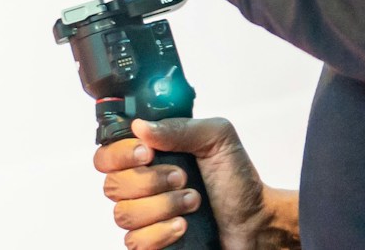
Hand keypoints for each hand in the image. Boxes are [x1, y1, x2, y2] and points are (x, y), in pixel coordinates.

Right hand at [95, 118, 297, 249]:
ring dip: (162, 207)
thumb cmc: (237, 180)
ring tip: (193, 201)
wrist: (256, 221)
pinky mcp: (151, 243)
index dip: (120, 154)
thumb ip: (180, 128)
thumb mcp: (217, 138)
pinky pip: (135, 242)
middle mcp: (142, 185)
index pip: (108, 153)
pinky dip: (160, 233)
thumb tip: (141, 126)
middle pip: (111, 185)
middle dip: (149, 182)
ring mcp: (144, 216)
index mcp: (151, 155)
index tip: (147, 153)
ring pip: (123, 215)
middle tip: (182, 178)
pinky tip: (183, 226)